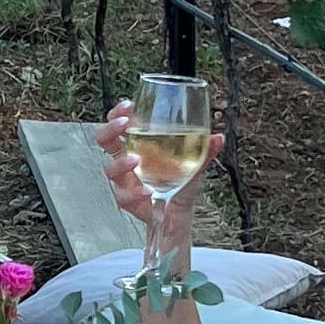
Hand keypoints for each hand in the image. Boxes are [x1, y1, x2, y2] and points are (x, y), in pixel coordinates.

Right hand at [98, 97, 224, 230]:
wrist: (178, 219)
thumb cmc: (180, 187)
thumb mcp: (194, 167)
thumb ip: (205, 152)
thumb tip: (219, 137)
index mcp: (138, 147)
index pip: (120, 125)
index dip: (118, 113)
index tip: (128, 105)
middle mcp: (127, 162)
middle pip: (105, 141)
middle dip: (110, 130)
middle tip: (123, 124)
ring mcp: (125, 182)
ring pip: (110, 170)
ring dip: (120, 163)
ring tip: (135, 161)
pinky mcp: (129, 202)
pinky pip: (125, 197)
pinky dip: (136, 193)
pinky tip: (148, 192)